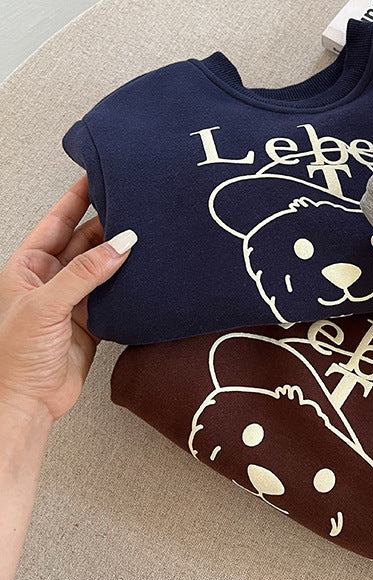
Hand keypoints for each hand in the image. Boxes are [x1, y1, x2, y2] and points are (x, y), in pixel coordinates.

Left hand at [0, 176, 136, 421]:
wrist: (29, 402)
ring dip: (121, 254)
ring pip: (103, 267)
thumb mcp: (46, 305)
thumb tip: (122, 243)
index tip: (99, 176)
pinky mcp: (92, 320)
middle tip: (135, 207)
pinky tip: (145, 272)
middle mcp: (51, 278)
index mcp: (28, 267)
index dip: (76, 199)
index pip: (57, 222)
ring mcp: (73, 299)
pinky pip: (114, 293)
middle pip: (85, 241)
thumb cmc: (17, 356)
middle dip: (108, 224)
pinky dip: (129, 283)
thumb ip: (85, 273)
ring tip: (147, 235)